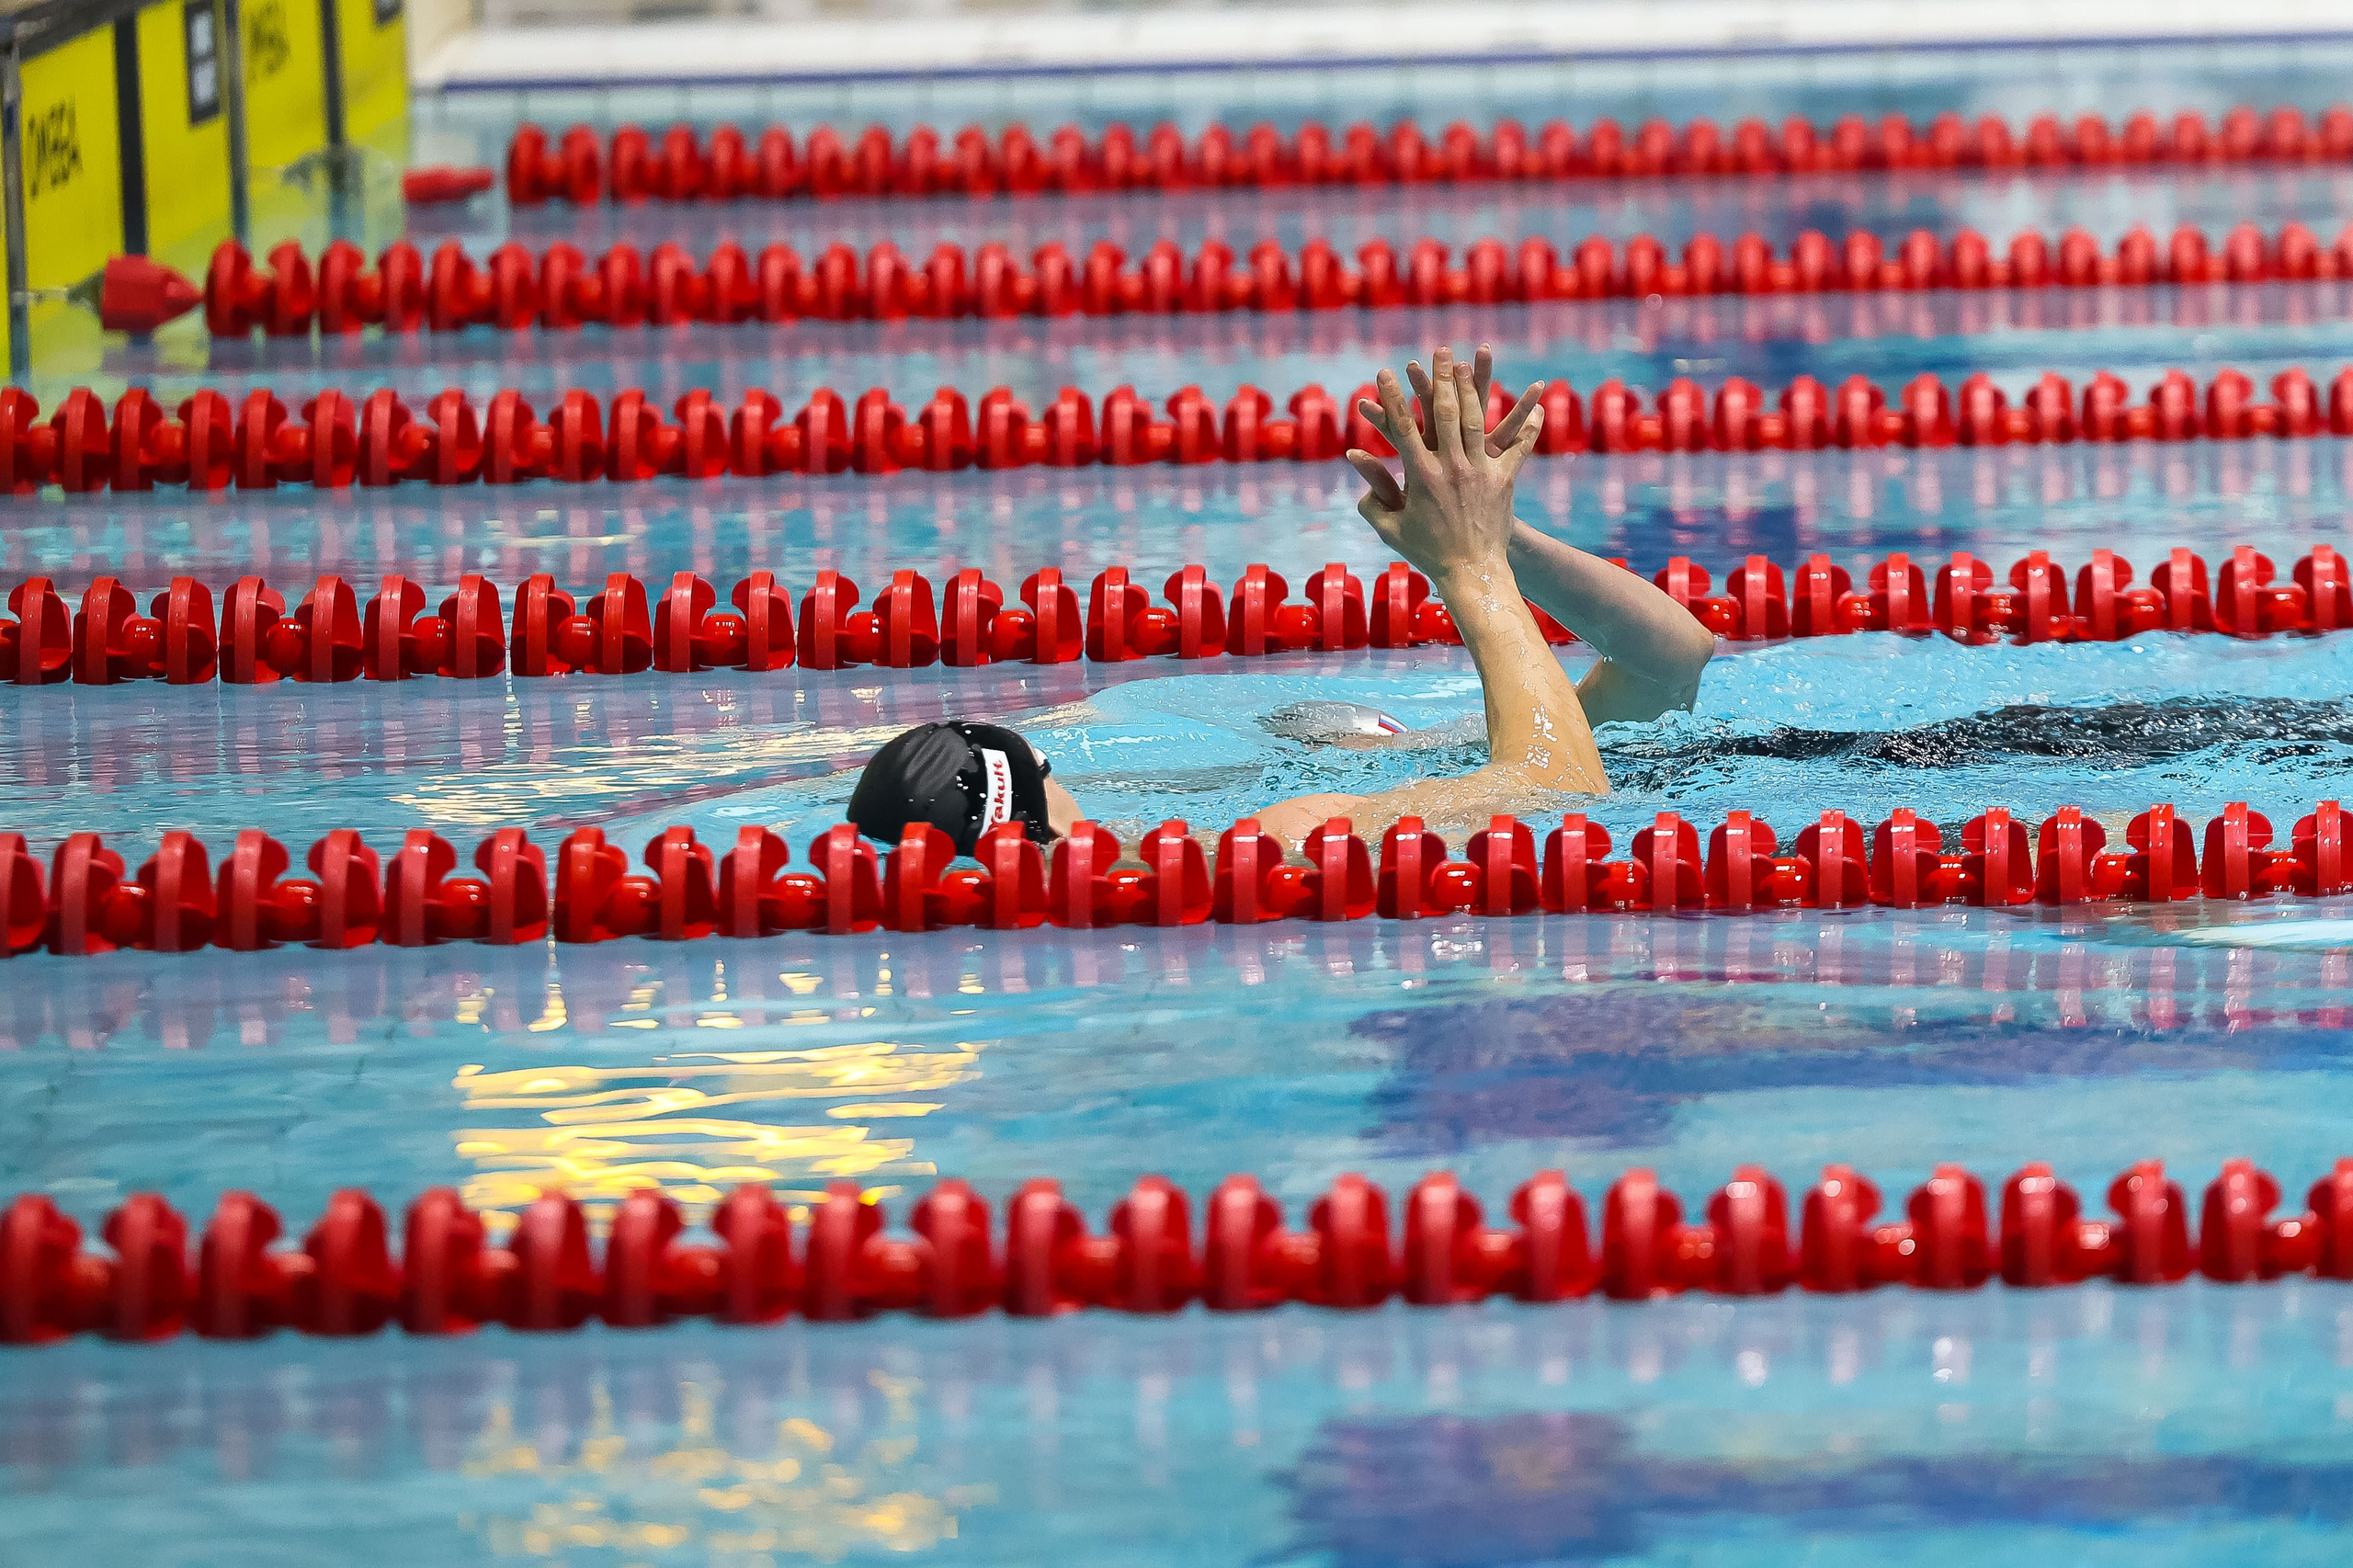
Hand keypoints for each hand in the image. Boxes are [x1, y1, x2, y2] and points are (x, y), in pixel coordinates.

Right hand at [1343, 345, 1541, 576]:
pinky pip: (1519, 448)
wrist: (1472, 573)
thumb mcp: (1391, 528)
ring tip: (1470, 363)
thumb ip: (1371, 495)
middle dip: (1441, 378)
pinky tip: (1535, 404)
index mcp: (1420, 476)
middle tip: (1439, 352)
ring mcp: (1480, 471)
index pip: (1401, 428)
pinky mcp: (1504, 480)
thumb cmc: (1427, 552)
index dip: (1392, 398)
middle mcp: (1451, 467)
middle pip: (1445, 412)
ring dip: (1474, 388)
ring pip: (1478, 420)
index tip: (1385, 372)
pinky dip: (1527, 426)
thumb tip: (1356, 463)